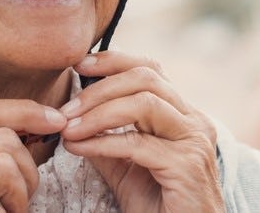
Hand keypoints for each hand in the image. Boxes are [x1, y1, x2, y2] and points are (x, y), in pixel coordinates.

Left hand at [59, 52, 224, 212]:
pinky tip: (78, 149)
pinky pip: (138, 144)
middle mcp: (194, 121)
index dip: (114, 61)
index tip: (80, 65)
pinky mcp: (187, 166)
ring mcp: (194, 141)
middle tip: (66, 109)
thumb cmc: (160, 206)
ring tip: (69, 128)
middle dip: (100, 88)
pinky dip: (102, 143)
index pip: (150, 70)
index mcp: (183, 115)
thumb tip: (73, 120)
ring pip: (144, 103)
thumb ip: (107, 141)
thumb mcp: (127, 168)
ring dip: (99, 113)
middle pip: (146, 78)